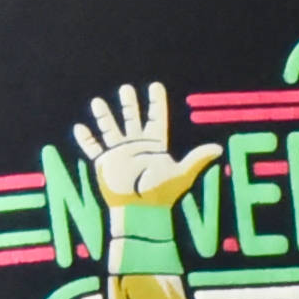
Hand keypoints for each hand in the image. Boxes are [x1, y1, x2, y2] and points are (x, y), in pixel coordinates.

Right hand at [76, 83, 216, 213]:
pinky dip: (86, 139)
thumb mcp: (182, 174)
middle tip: (126, 89)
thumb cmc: (162, 195)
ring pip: (110, 129)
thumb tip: (219, 148)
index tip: (155, 86)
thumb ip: (198, 159)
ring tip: (97, 102)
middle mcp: (136, 146)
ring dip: (104, 116)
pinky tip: (80, 127)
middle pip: (132, 119)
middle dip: (129, 104)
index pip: (156, 118)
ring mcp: (120, 154)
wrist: (141, 212)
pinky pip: (93, 148)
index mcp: (155, 145)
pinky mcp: (105, 164)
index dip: (156, 103)